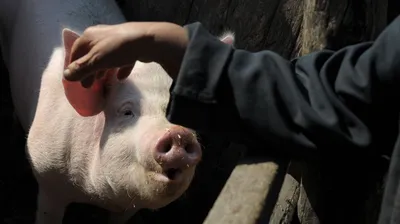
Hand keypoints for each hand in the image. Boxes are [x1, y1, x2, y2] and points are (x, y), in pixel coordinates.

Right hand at [63, 22, 188, 87]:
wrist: (147, 41)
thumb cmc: (118, 49)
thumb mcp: (96, 60)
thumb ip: (82, 69)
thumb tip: (67, 76)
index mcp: (89, 37)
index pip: (76, 52)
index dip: (74, 66)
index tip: (75, 80)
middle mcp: (101, 36)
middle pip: (91, 55)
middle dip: (89, 70)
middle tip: (89, 85)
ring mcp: (117, 41)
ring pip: (106, 57)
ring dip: (103, 69)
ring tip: (102, 81)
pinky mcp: (131, 47)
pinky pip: (122, 58)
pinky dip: (120, 67)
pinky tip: (121, 77)